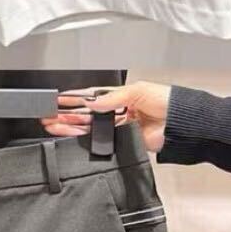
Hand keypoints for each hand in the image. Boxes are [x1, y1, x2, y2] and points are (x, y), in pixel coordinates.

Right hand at [40, 82, 172, 152]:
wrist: (183, 124)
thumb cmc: (167, 102)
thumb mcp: (137, 90)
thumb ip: (112, 97)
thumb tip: (92, 102)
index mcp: (120, 96)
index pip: (92, 96)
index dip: (74, 98)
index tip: (57, 99)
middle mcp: (117, 111)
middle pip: (86, 113)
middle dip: (65, 113)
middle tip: (48, 114)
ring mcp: (118, 127)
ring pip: (88, 126)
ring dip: (68, 125)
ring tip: (51, 124)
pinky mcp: (122, 141)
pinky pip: (98, 139)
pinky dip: (82, 137)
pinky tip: (68, 134)